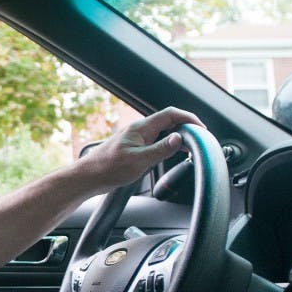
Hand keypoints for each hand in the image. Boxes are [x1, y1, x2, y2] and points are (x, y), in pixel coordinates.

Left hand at [78, 107, 203, 189]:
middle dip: (186, 127)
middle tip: (199, 139)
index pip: (171, 114)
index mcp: (141, 128)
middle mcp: (139, 130)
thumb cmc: (109, 169)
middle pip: (168, 121)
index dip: (188, 118)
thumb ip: (161, 149)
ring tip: (190, 146)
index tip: (201, 128)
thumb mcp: (139, 161)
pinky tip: (171, 153)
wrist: (89, 177)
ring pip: (162, 131)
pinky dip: (167, 144)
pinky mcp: (134, 148)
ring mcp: (136, 138)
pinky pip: (155, 141)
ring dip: (177, 136)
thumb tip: (179, 138)